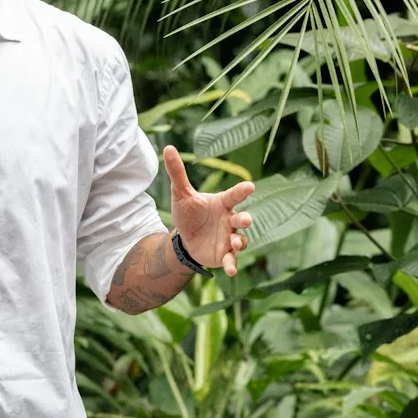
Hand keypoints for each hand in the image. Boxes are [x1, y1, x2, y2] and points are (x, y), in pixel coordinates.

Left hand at [162, 146, 254, 275]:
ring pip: (241, 239)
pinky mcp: (225, 254)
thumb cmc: (189, 213)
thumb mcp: (181, 194)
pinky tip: (231, 270)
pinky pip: (232, 259)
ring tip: (234, 243)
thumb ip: (177, 172)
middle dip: (245, 219)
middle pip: (242, 218)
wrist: (185, 238)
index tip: (250, 186)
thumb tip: (167, 147)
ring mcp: (230, 237)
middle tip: (245, 219)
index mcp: (223, 203)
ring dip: (240, 241)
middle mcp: (230, 220)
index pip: (234, 195)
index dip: (242, 191)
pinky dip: (232, 264)